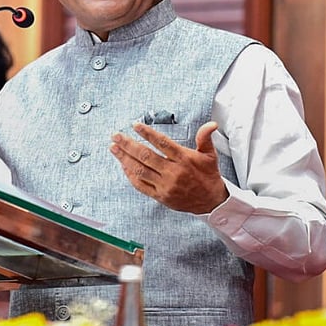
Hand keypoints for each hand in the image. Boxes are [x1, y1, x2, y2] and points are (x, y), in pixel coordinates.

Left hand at [110, 121, 228, 213]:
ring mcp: (165, 185)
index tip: (135, 125)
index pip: (163, 143)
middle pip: (146, 156)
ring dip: (124, 159)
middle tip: (116, 136)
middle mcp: (173, 172)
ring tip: (114, 148)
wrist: (210, 201)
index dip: (148, 133)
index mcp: (184, 159)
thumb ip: (205, 138)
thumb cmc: (208, 175)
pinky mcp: (160, 196)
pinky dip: (130, 175)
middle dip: (128, 145)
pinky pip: (141, 185)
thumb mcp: (210, 155)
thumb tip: (211, 124)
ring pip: (140, 171)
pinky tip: (123, 166)